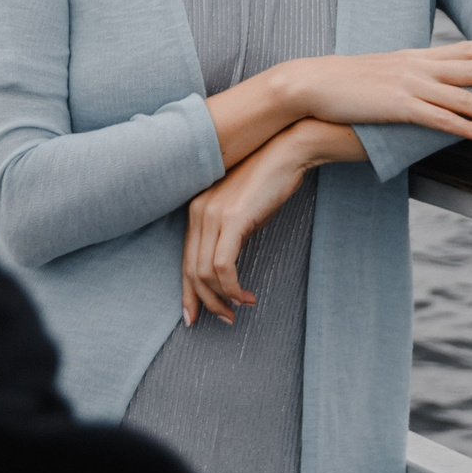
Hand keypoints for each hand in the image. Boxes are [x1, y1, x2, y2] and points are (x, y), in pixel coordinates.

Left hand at [180, 120, 361, 324]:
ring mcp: (212, 215)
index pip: (185, 259)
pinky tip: (246, 296)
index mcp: (197, 210)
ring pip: (204, 273)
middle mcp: (198, 212)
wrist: (286, 152)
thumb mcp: (242, 211)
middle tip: (225, 320)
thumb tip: (226, 268)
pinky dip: (232, 288)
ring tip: (239, 308)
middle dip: (204, 302)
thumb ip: (228, 234)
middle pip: (190, 270)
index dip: (188, 292)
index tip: (194, 316)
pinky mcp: (232, 219)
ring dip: (222, 298)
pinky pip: (222, 266)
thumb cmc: (268, 182)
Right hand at [210, 39, 471, 158]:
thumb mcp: (380, 74)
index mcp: (414, 56)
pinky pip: (441, 119)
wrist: (310, 83)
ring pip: (464, 98)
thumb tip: (423, 87)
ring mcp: (409, 86)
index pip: (464, 49)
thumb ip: (405, 77)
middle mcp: (417, 66)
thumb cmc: (342, 82)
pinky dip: (468, 128)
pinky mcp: (399, 107)